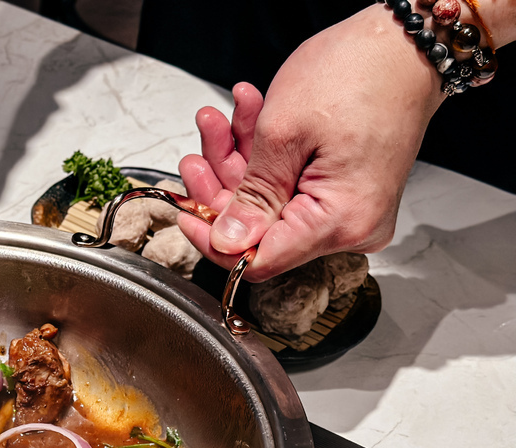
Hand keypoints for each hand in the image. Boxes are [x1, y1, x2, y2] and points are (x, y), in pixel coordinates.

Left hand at [177, 4, 445, 279]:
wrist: (406, 41)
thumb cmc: (361, 71)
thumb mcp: (283, 134)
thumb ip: (250, 197)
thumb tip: (228, 242)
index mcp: (339, 222)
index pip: (260, 260)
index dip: (215, 241)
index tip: (186, 216)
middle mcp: (351, 226)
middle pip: (261, 229)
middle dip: (222, 188)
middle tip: (197, 153)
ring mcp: (350, 210)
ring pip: (271, 203)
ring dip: (239, 162)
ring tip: (219, 121)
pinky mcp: (346, 190)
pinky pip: (292, 185)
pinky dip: (266, 157)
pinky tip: (248, 120)